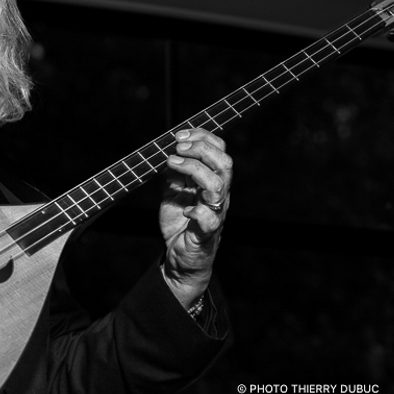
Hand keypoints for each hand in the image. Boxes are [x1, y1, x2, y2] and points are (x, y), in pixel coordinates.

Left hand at [160, 128, 231, 306]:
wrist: (179, 258)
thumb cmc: (180, 224)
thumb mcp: (172, 191)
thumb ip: (174, 173)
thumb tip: (169, 151)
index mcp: (213, 182)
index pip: (220, 152)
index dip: (203, 137)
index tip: (179, 135)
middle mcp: (219, 196)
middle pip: (224, 164)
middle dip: (201, 148)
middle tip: (177, 147)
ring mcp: (215, 214)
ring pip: (218, 185)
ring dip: (194, 169)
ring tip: (172, 164)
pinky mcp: (206, 233)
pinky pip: (209, 218)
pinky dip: (196, 210)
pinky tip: (184, 209)